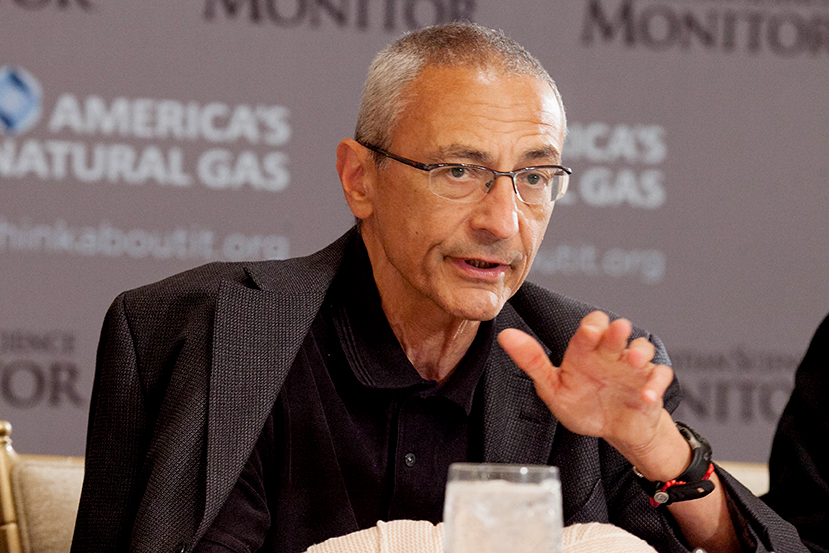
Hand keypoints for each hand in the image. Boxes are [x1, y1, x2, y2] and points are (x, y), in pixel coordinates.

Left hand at [497, 311, 674, 457]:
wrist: (614, 430)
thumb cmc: (584, 404)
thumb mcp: (554, 388)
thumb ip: (532, 362)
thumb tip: (505, 336)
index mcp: (586, 351)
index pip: (590, 326)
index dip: (591, 326)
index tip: (589, 332)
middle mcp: (611, 354)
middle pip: (617, 332)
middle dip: (617, 331)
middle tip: (616, 331)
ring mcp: (633, 368)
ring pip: (642, 349)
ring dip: (638, 353)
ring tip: (631, 361)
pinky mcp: (651, 385)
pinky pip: (659, 378)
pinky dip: (654, 385)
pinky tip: (645, 396)